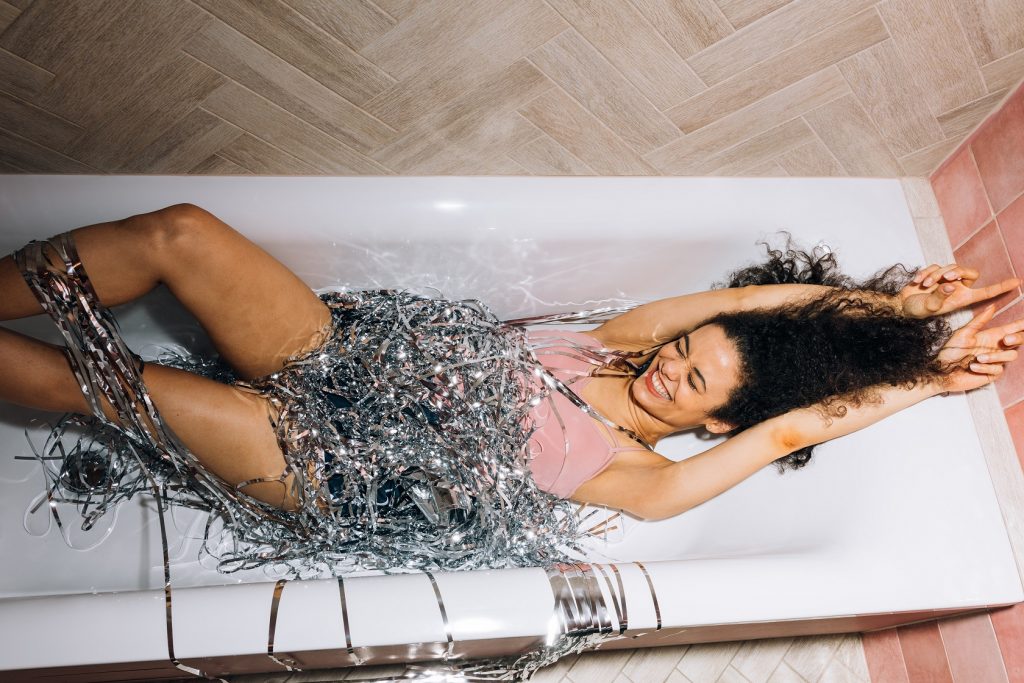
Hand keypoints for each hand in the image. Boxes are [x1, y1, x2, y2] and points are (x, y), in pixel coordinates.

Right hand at [900, 263, 1018, 317]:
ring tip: (924, 284)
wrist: (900, 304)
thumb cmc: (916, 310)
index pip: (986, 292)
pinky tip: (917, 281)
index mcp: (961, 298)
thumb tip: (950, 285)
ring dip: (936, 274)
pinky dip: (926, 272)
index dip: (1000, 287)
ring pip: (949, 267)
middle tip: (945, 277)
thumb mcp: (928, 307)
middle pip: (968, 272)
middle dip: (956, 272)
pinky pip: (935, 266)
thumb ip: (939, 297)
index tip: (1017, 283)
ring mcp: (945, 279)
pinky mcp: (934, 273)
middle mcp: (956, 287)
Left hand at [935, 304, 1022, 392]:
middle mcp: (997, 347)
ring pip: (1011, 356)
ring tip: (977, 357)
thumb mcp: (964, 333)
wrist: (941, 371)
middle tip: (1006, 339)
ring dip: (994, 356)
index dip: (1022, 325)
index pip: (1013, 328)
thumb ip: (979, 321)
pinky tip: (973, 367)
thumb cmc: (950, 351)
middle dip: (1018, 338)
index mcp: (992, 336)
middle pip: (1020, 341)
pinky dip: (985, 367)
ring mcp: (996, 361)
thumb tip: (992, 306)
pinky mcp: (992, 373)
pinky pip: (998, 369)